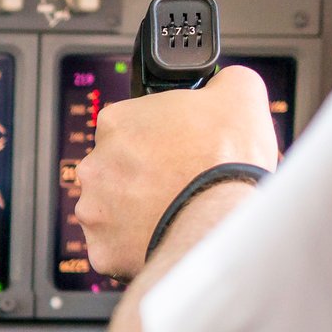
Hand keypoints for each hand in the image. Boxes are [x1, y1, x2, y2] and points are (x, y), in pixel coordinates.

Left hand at [75, 65, 279, 279]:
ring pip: (112, 210)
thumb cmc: (226, 157)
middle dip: (143, 175)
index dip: (156, 136)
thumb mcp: (238, 91)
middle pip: (117, 169)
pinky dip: (136, 245)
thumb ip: (220, 81)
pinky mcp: (102, 250)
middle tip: (177, 181)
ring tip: (174, 211)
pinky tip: (163, 235)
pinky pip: (116, 247)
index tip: (175, 147)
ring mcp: (93, 211)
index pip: (128, 125)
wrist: (221, 219)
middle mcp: (93, 167)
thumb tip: (221, 84)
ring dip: (136, 211)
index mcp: (115, 123)